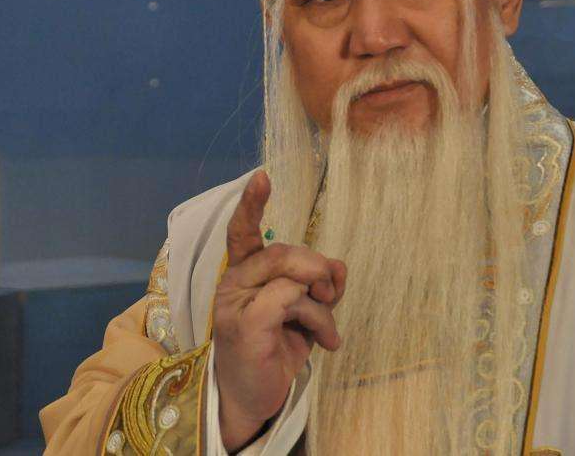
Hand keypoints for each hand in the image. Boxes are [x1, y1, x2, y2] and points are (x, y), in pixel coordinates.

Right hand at [213, 171, 345, 450]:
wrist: (254, 399)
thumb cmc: (277, 349)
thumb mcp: (306, 311)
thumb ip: (319, 283)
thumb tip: (339, 266)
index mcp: (245, 274)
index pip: (243, 231)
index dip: (251, 204)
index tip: (262, 176)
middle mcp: (234, 283)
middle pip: (284, 251)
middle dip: (318, 270)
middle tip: (331, 297)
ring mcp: (235, 303)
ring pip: (291, 274)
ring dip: (322, 302)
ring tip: (326, 331)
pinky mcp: (246, 324)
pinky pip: (291, 299)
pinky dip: (316, 318)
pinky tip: (322, 343)